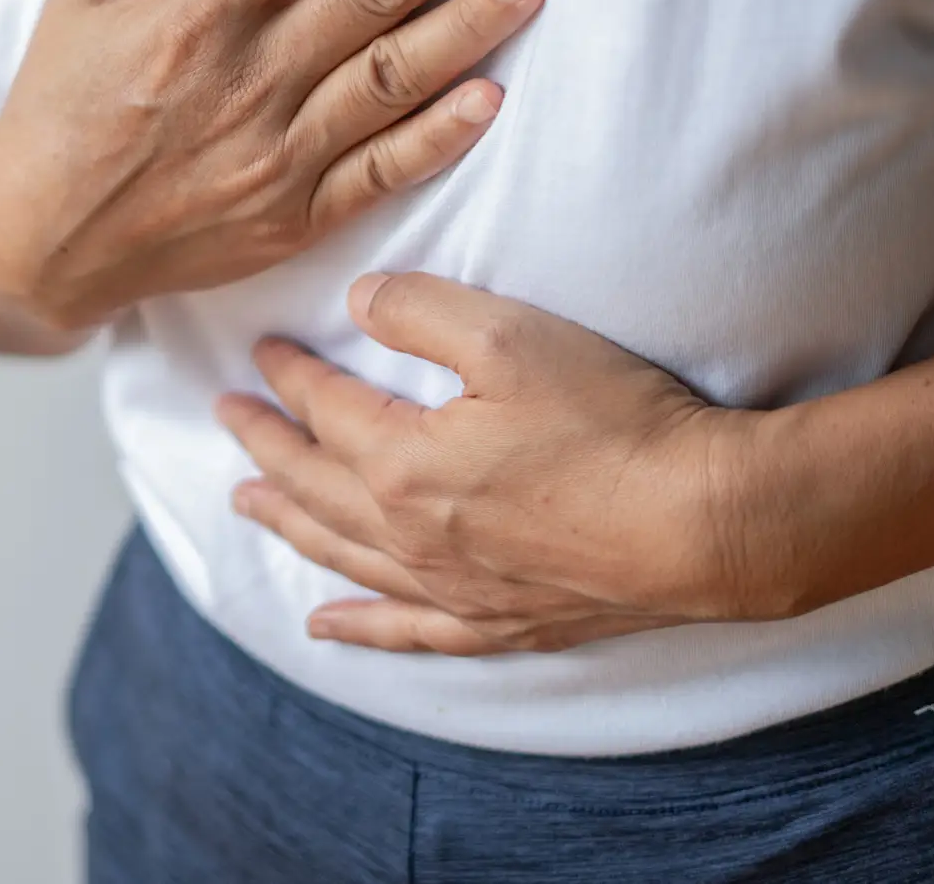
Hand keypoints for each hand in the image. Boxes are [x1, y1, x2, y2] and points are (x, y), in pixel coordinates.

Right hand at [0, 0, 553, 330]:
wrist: (42, 245)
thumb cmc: (59, 106)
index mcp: (194, 16)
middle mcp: (246, 80)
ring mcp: (278, 154)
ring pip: (393, 78)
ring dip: (471, 25)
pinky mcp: (295, 216)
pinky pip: (381, 174)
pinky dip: (437, 139)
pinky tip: (493, 97)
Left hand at [218, 272, 763, 654]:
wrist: (707, 524)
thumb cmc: (614, 423)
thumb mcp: (509, 334)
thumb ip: (417, 309)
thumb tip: (354, 302)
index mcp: (402, 463)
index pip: (325, 409)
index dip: (288, 375)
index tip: (262, 351)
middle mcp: (410, 536)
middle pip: (315, 485)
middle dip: (266, 446)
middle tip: (225, 418)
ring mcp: (452, 588)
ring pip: (342, 555)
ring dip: (289, 524)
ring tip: (246, 503)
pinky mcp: (499, 623)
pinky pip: (405, 630)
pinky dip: (358, 627)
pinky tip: (324, 628)